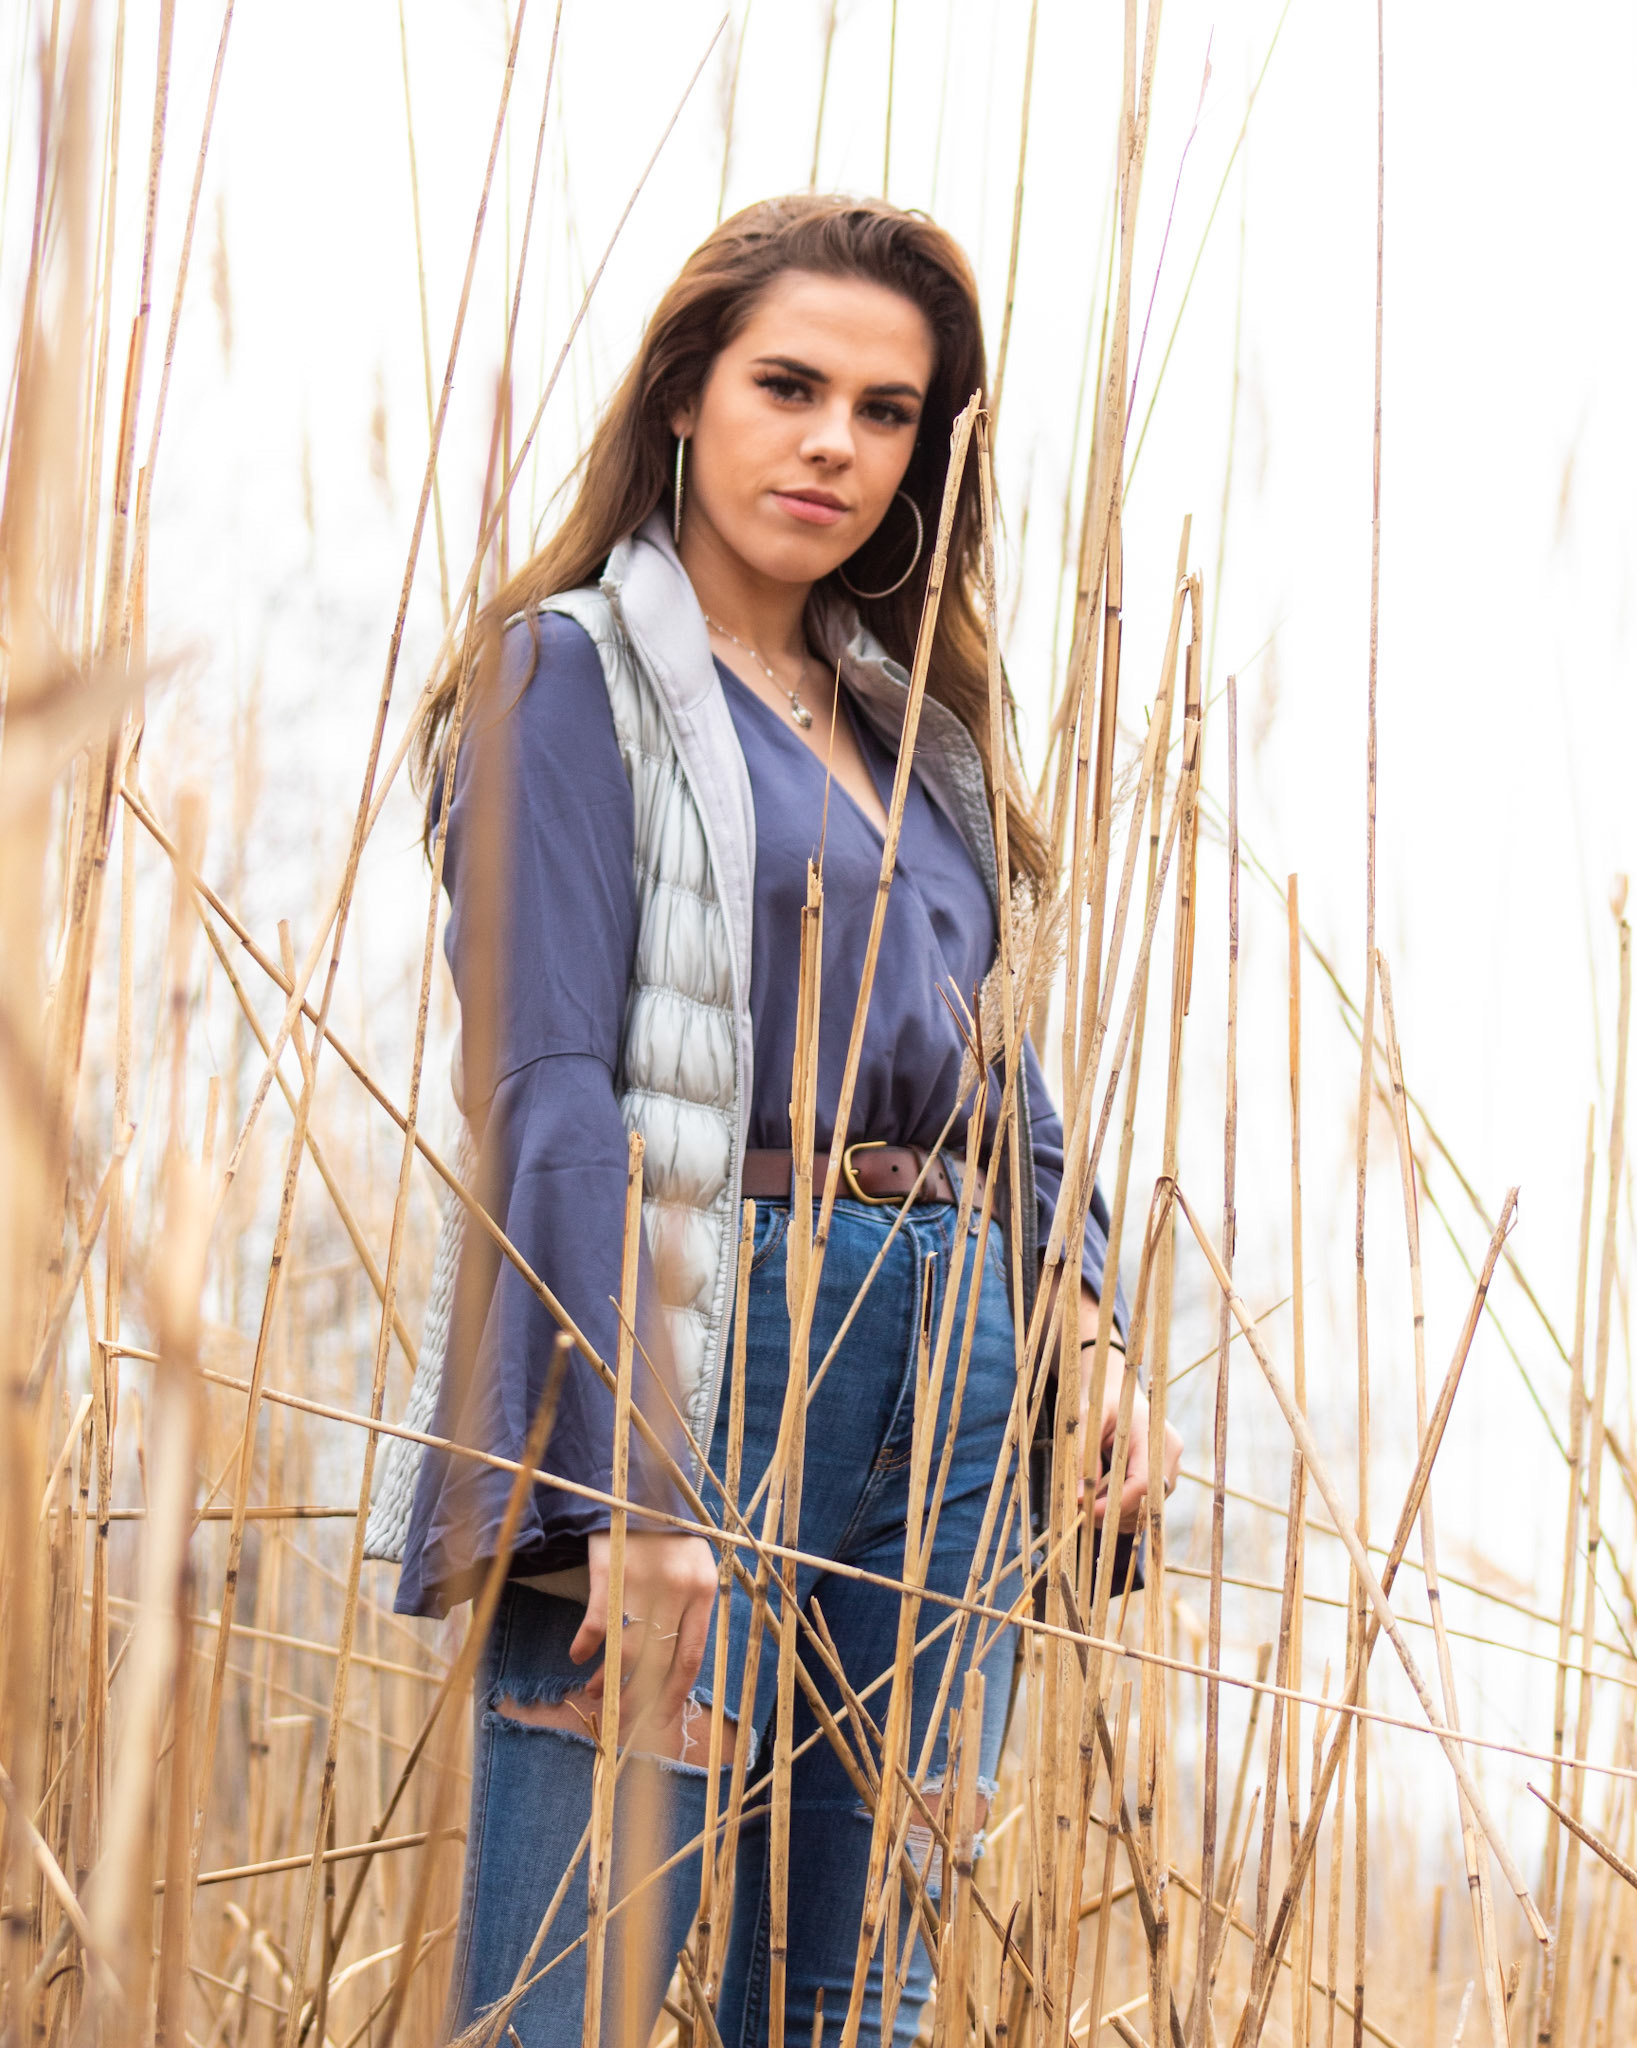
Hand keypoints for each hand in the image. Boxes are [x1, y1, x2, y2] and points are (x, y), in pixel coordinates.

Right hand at [569, 1529, 716, 1738]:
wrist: (636, 1489)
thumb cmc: (665, 1536)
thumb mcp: (690, 1569)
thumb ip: (687, 1611)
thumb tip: (670, 1669)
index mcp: (703, 1592)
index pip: (690, 1658)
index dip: (673, 1696)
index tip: (659, 1721)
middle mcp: (679, 1590)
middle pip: (657, 1663)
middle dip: (637, 1699)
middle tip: (619, 1717)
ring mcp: (645, 1581)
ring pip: (627, 1650)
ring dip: (608, 1678)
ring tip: (594, 1690)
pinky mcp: (613, 1571)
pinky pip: (598, 1623)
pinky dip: (586, 1645)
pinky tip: (577, 1655)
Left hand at [1075, 1289, 1183, 1532]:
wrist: (1118, 1389)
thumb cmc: (1101, 1400)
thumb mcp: (1087, 1419)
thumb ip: (1083, 1456)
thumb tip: (1078, 1496)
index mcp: (1154, 1434)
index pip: (1142, 1483)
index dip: (1114, 1504)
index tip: (1084, 1509)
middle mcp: (1171, 1454)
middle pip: (1146, 1500)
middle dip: (1113, 1513)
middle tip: (1080, 1510)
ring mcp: (1172, 1467)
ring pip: (1147, 1507)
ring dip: (1117, 1514)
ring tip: (1088, 1502)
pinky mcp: (1166, 1477)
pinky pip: (1147, 1504)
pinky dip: (1124, 1510)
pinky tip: (1103, 1500)